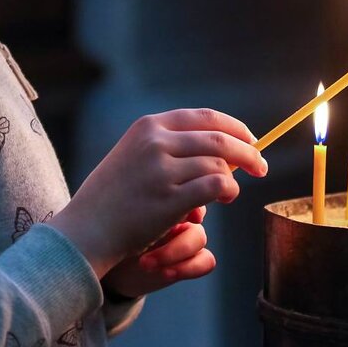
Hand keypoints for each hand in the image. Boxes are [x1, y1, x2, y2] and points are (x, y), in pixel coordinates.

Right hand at [48, 109, 266, 279]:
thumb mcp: (134, 155)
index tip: (251, 139)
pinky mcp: (169, 199)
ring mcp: (161, 170)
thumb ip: (171, 146)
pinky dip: (227, 190)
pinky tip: (225, 198)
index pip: (205, 117)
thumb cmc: (113, 197)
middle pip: (219, 139)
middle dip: (247, 151)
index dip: (234, 128)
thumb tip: (222, 149)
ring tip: (232, 191)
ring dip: (234, 177)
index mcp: (149, 126)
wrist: (86, 229)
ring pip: (218, 164)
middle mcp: (156, 142)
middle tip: (261, 166)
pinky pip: (215, 186)